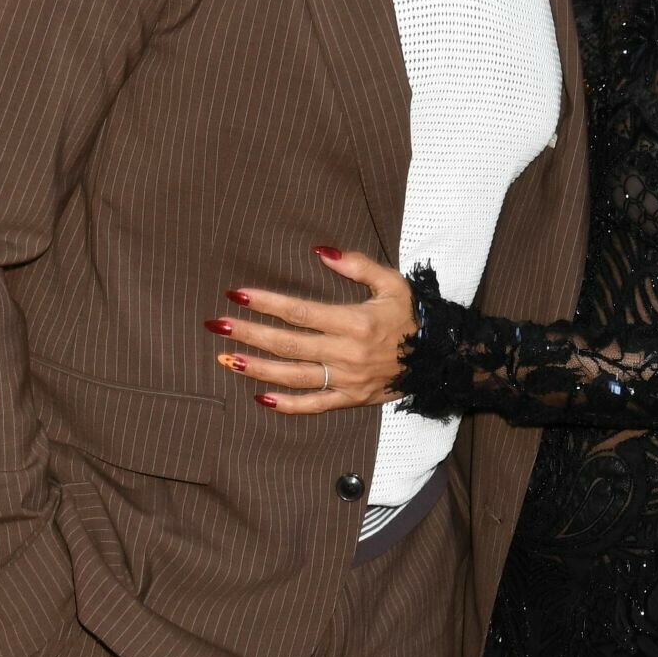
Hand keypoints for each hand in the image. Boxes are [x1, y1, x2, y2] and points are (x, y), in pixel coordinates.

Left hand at [204, 248, 416, 414]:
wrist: (439, 358)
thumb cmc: (411, 315)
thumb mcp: (391, 282)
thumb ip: (356, 264)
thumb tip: (319, 251)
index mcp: (354, 322)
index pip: (299, 312)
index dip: (266, 302)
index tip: (237, 294)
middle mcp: (346, 353)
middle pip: (288, 344)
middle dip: (249, 334)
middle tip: (218, 325)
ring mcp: (346, 380)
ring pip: (294, 376)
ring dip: (257, 368)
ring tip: (226, 359)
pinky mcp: (350, 399)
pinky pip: (314, 405)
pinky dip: (287, 405)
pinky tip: (260, 398)